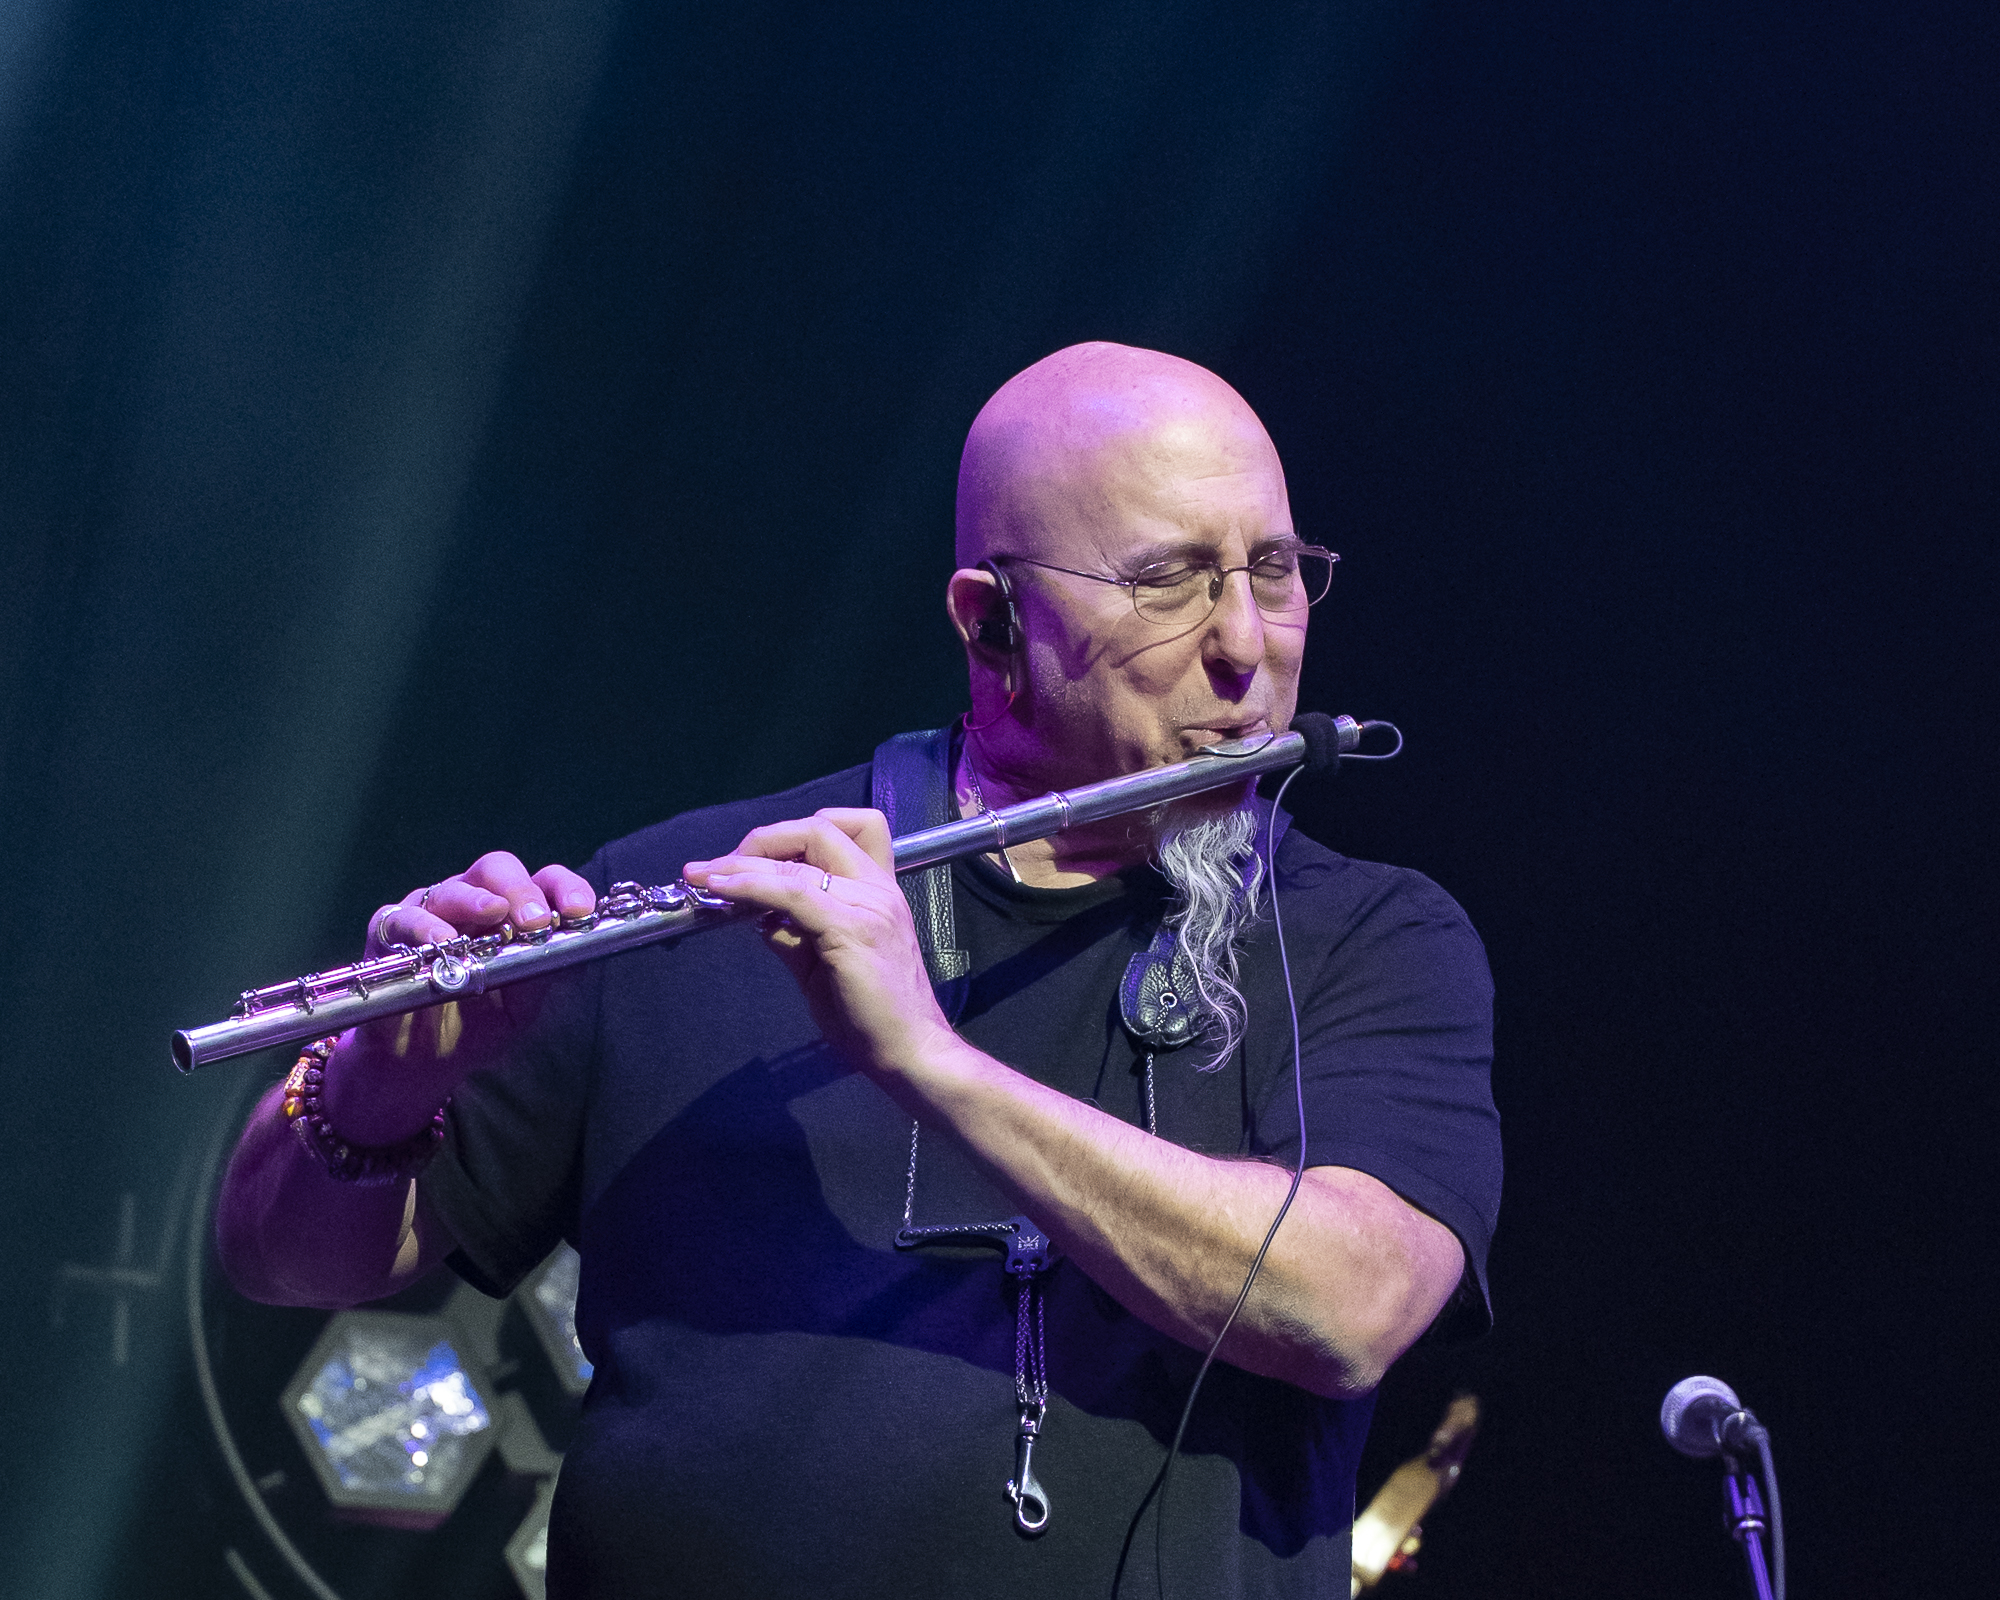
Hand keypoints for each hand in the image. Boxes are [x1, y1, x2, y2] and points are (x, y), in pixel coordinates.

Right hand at [326, 853, 598, 1143]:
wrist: (420, 1064)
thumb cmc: (478, 1023)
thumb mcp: (523, 1005)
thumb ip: (547, 973)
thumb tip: (578, 947)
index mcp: (512, 912)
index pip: (543, 882)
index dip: (564, 888)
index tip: (581, 911)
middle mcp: (471, 902)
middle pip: (496, 869)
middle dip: (521, 890)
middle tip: (536, 920)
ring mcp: (428, 912)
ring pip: (452, 889)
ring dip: (476, 900)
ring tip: (494, 914)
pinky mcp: (387, 933)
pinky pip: (401, 919)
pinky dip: (422, 926)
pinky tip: (442, 940)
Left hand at [683, 809, 953, 1078]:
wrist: (911, 1052)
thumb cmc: (873, 1017)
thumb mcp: (822, 966)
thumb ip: (794, 935)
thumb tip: (758, 917)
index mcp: (878, 890)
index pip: (844, 829)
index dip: (791, 834)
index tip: (750, 859)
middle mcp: (878, 888)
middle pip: (818, 828)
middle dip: (762, 839)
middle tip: (721, 867)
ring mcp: (869, 904)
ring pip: (798, 859)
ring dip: (742, 862)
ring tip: (703, 875)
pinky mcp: (851, 928)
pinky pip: (792, 891)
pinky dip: (751, 885)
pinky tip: (723, 890)